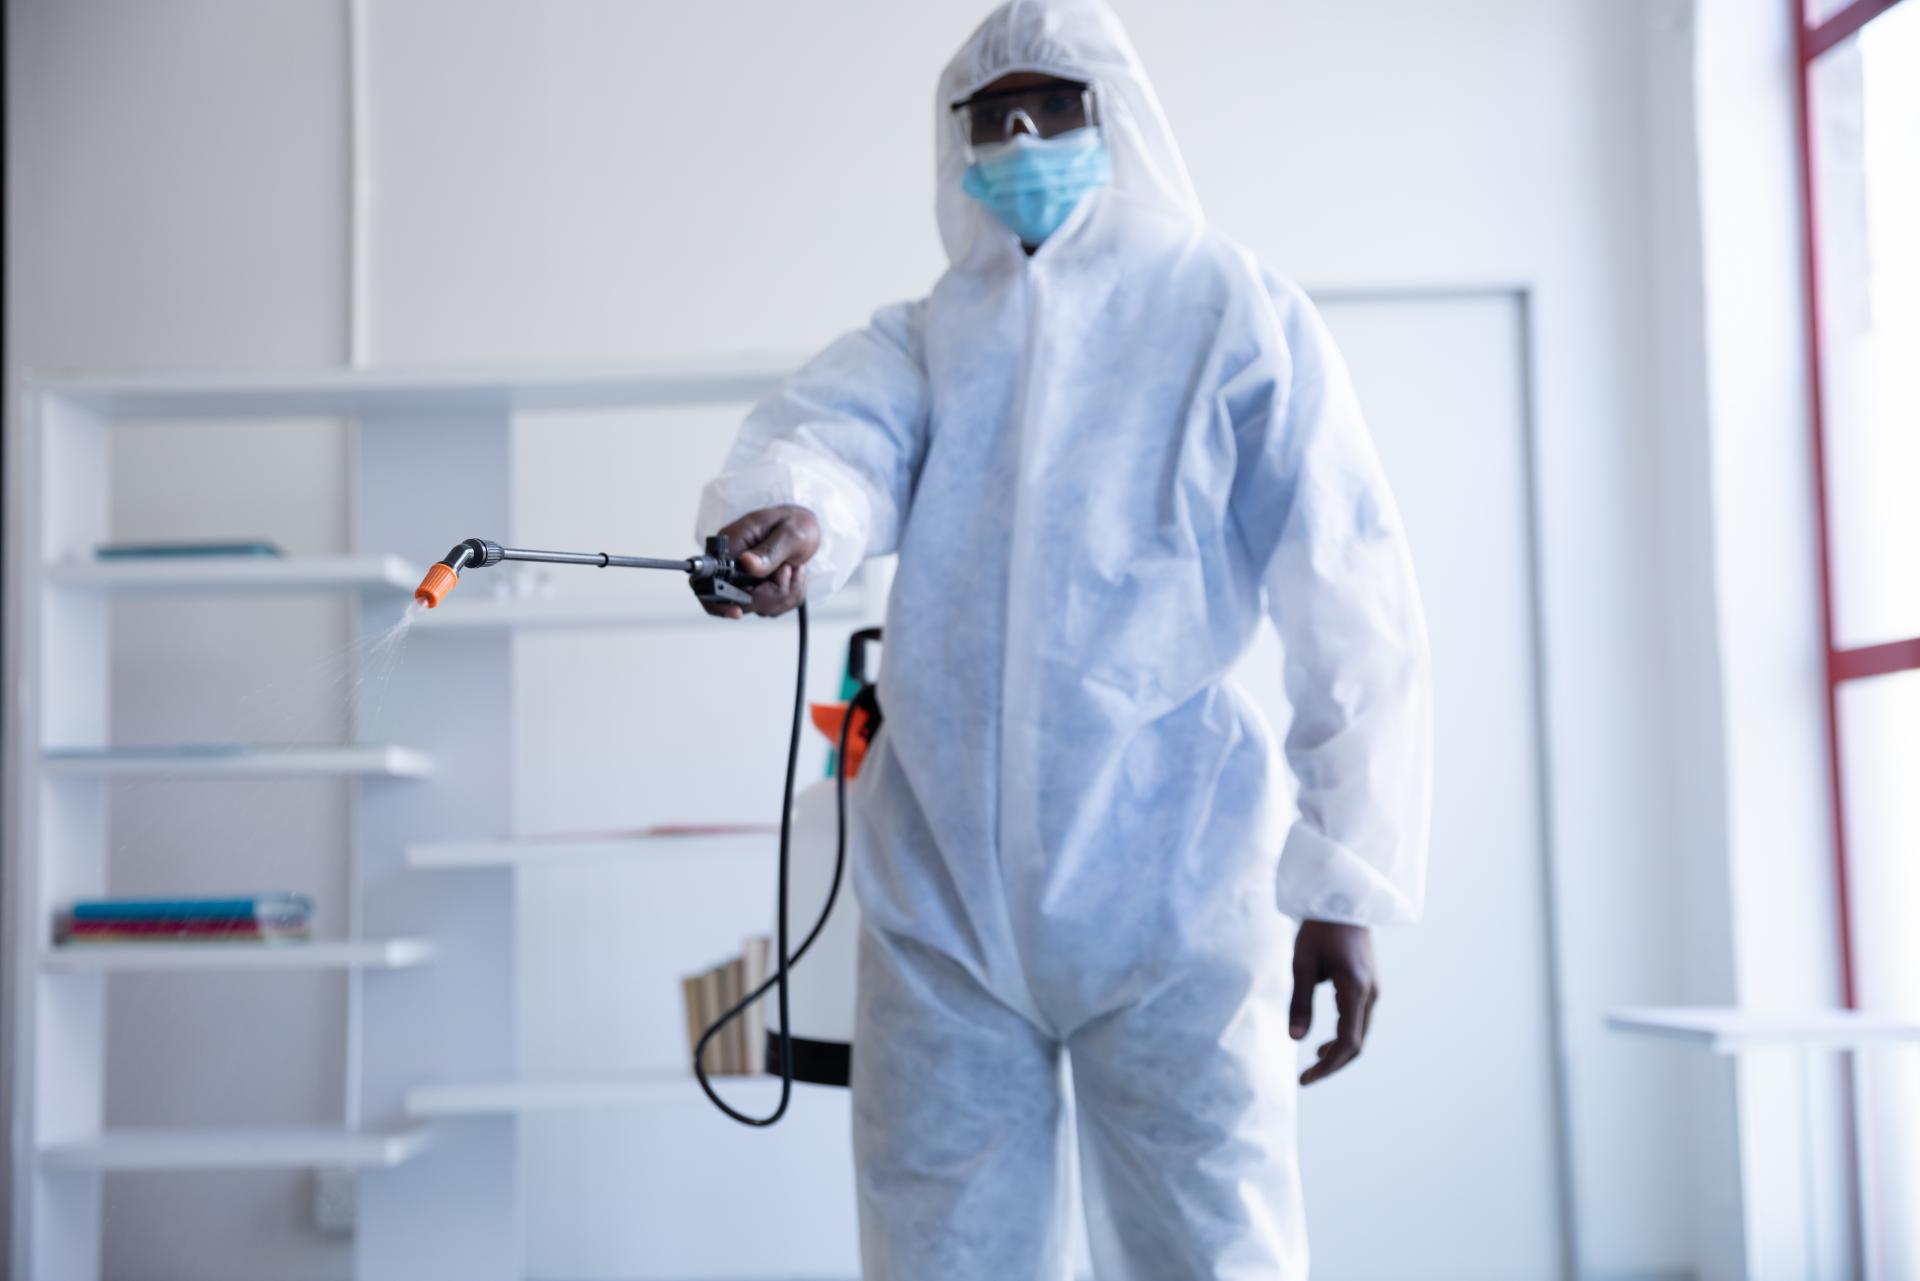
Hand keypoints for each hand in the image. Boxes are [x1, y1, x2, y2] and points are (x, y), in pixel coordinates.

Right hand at [703, 505, 820, 619]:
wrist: (807, 529)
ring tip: (793, 568)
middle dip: (770, 594)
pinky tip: (794, 576)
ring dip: (785, 593)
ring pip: (759, 607)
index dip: (717, 598)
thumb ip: (769, 551)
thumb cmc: (797, 524)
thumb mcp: (790, 533)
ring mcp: (744, 580)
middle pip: (738, 601)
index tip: (737, 612)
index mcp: (732, 544)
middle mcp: (733, 564)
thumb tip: (746, 563)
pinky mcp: (758, 591)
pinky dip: (789, 596)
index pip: (709, 577)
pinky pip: (771, 608)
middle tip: (789, 571)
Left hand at [1288, 920, 1378, 1085]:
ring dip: (1339, 1052)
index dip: (1327, 1066)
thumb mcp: (1302, 964)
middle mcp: (1370, 994)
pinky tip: (1324, 1041)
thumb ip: (1300, 1001)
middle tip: (1307, 1078)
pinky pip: (1359, 1021)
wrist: (1342, 899)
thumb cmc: (1319, 928)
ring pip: (1360, 1034)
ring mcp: (1372, 990)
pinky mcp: (1368, 986)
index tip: (1305, 1080)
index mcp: (1356, 989)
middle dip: (1333, 1065)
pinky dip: (1344, 1037)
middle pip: (1357, 1044)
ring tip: (1314, 1062)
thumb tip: (1295, 1039)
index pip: (1347, 1042)